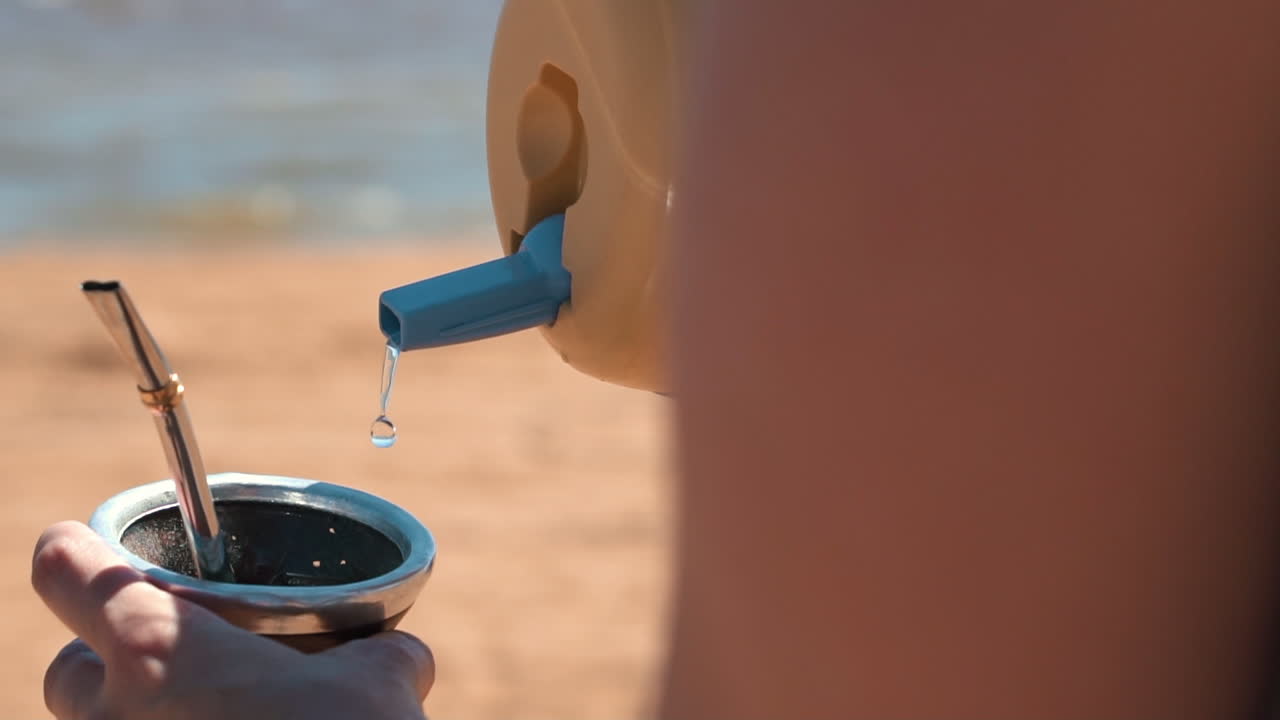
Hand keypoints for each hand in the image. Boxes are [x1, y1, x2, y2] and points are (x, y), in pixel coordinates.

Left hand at [32, 521, 433, 719]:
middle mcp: (114, 716)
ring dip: (140, 715)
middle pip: (69, 670)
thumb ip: (376, 656)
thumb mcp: (377, 687)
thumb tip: (399, 657)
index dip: (79, 552)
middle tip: (176, 658)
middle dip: (109, 660)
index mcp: (157, 651)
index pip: (66, 569)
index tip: (95, 550)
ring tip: (211, 713)